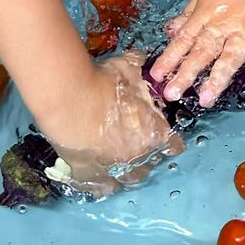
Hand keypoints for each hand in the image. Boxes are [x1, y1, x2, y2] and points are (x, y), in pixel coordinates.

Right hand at [41, 52, 180, 198]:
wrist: (70, 98)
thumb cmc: (103, 81)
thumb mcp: (127, 68)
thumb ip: (138, 66)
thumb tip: (140, 58)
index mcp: (154, 133)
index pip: (173, 145)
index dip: (169, 140)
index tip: (164, 136)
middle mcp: (138, 156)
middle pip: (152, 164)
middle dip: (148, 156)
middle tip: (139, 146)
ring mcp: (114, 168)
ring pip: (129, 179)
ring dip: (128, 172)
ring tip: (123, 167)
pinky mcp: (90, 174)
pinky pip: (99, 187)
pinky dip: (100, 184)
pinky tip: (100, 183)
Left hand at [149, 0, 244, 106]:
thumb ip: (189, 12)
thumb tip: (171, 31)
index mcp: (208, 15)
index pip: (185, 40)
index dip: (170, 58)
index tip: (155, 78)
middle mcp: (225, 24)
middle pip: (202, 51)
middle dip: (186, 73)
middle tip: (172, 94)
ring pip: (232, 54)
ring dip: (219, 76)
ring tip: (208, 97)